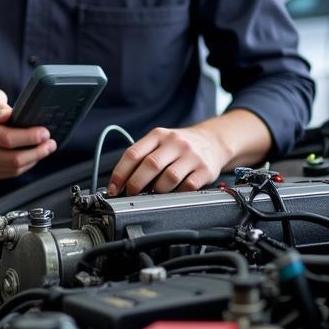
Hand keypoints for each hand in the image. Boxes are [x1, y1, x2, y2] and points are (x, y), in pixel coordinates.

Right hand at [0, 88, 55, 180]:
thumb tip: (6, 114)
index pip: (7, 139)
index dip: (29, 137)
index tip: (45, 132)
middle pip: (13, 159)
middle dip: (37, 151)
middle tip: (51, 143)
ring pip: (14, 169)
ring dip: (34, 159)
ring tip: (45, 148)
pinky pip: (10, 173)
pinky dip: (25, 165)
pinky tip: (32, 155)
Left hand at [107, 124, 230, 195]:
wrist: (214, 140)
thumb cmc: (180, 145)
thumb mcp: (160, 141)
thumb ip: (142, 156)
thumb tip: (122, 182)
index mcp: (158, 135)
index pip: (133, 154)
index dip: (120, 173)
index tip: (114, 188)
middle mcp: (175, 143)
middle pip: (150, 165)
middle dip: (136, 184)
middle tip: (131, 193)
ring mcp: (191, 156)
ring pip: (168, 178)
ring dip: (157, 190)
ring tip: (154, 193)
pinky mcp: (205, 170)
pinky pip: (187, 187)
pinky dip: (176, 193)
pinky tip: (173, 193)